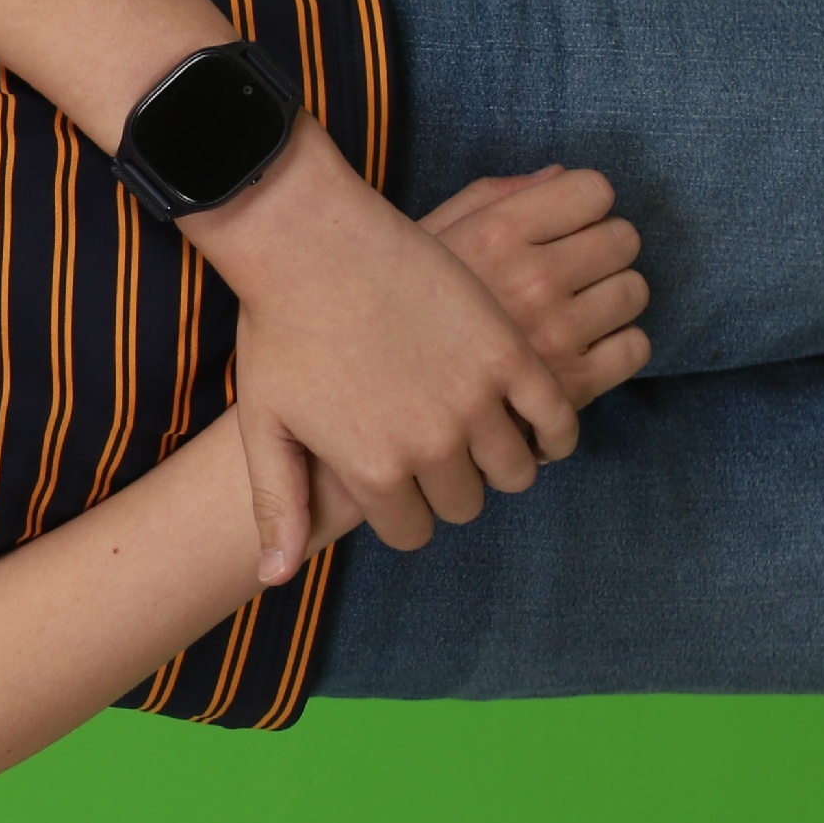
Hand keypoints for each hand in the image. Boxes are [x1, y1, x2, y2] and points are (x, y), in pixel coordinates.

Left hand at [189, 122, 591, 581]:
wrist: (310, 243)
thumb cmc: (279, 331)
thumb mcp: (265, 425)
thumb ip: (277, 506)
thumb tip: (274, 579)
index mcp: (371, 470)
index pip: (412, 531)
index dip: (404, 510)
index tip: (398, 486)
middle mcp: (430, 446)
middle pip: (466, 504)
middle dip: (450, 488)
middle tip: (439, 457)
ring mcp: (475, 400)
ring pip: (515, 470)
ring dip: (501, 462)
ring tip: (481, 438)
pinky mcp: (511, 354)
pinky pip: (558, 417)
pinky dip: (554, 429)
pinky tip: (537, 422)